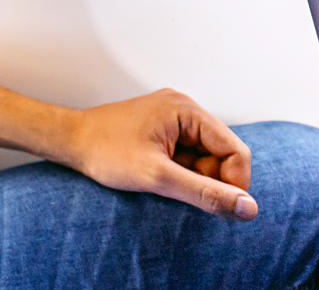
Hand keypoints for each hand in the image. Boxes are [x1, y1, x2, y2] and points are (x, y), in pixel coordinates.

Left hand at [62, 89, 257, 219]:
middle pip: (223, 155)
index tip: (213, 204)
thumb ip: (205, 193)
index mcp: (185, 109)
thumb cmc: (105, 152)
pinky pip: (189, 157)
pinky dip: (180, 172)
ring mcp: (173, 119)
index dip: (233, 183)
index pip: (236, 151)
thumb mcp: (158, 177)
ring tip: (160, 177)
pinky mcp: (163, 130)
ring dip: (192, 177)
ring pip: (206, 159)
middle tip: (174, 185)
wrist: (69, 141)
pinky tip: (156, 173)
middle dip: (208, 179)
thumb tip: (249, 209)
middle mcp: (183, 109)